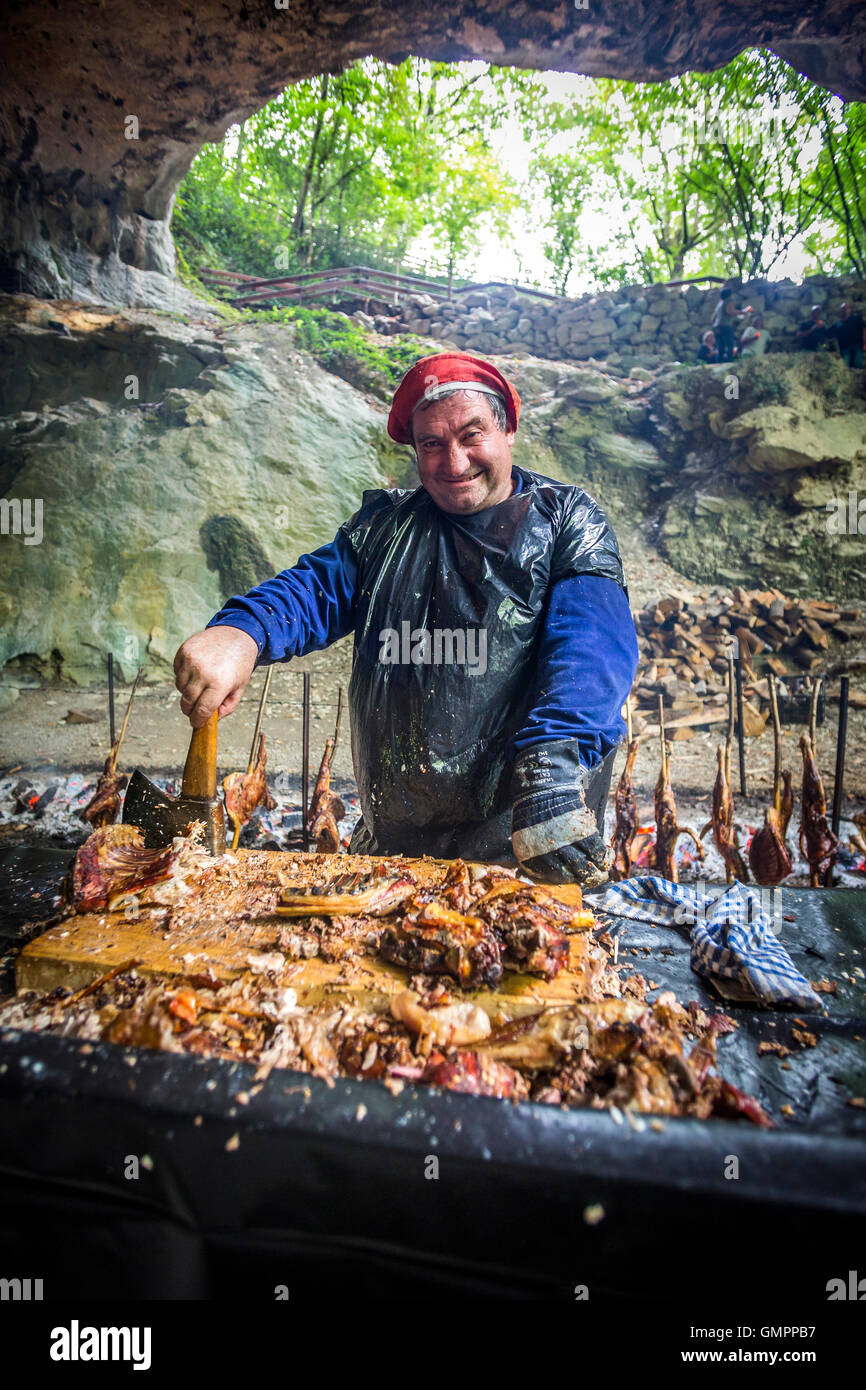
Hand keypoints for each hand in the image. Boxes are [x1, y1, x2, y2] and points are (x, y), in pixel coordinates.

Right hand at [173, 626, 259, 726]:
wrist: (237, 634)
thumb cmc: (239, 663)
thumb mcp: (240, 687)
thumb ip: (228, 706)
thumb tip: (212, 718)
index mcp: (220, 684)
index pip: (202, 710)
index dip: (197, 720)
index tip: (195, 723)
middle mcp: (203, 672)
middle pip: (187, 701)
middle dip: (189, 710)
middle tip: (193, 710)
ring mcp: (191, 660)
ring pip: (179, 687)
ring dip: (186, 691)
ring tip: (199, 685)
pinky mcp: (184, 651)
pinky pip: (176, 671)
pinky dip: (183, 675)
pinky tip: (195, 671)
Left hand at [510, 741, 612, 887]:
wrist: (544, 787)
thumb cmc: (536, 812)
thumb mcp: (526, 835)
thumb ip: (534, 853)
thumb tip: (540, 873)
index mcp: (528, 855)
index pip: (547, 876)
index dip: (564, 879)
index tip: (573, 878)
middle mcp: (545, 852)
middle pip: (569, 874)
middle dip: (584, 878)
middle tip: (593, 878)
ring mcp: (563, 842)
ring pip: (584, 866)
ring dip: (597, 872)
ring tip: (602, 872)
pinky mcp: (580, 832)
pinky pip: (595, 851)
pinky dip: (603, 858)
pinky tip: (606, 858)